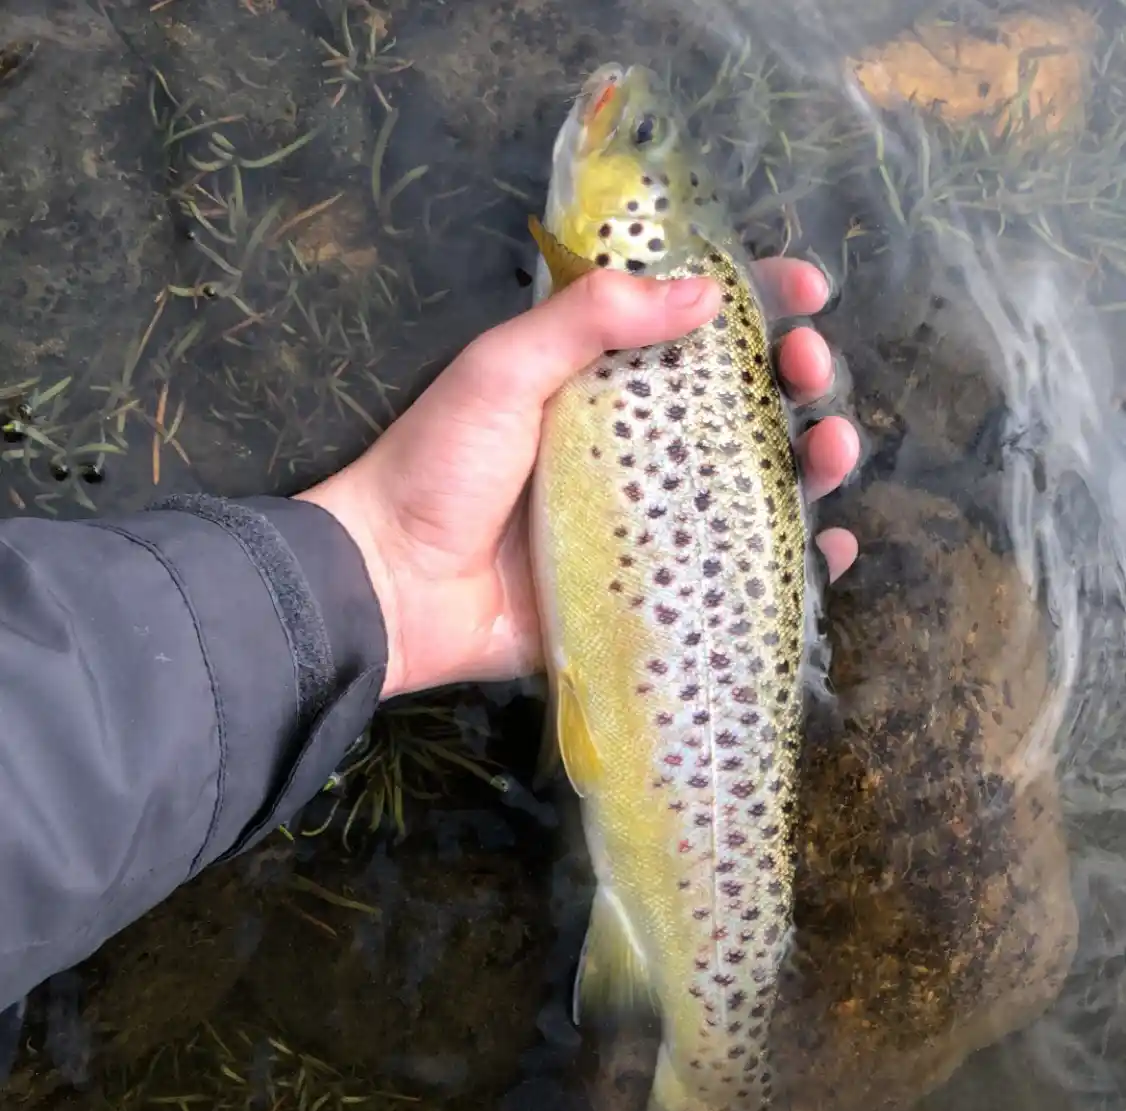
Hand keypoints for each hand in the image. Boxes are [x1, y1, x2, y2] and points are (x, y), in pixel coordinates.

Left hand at [299, 263, 860, 699]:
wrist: (396, 587)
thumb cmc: (439, 466)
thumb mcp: (502, 370)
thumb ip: (588, 319)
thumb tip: (703, 292)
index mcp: (600, 380)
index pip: (689, 325)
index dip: (754, 301)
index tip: (805, 291)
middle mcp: (634, 443)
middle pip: (739, 402)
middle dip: (795, 378)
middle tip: (812, 373)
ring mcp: (647, 516)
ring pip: (751, 480)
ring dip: (810, 461)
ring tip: (833, 451)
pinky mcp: (649, 581)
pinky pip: (733, 564)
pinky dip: (790, 557)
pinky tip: (829, 547)